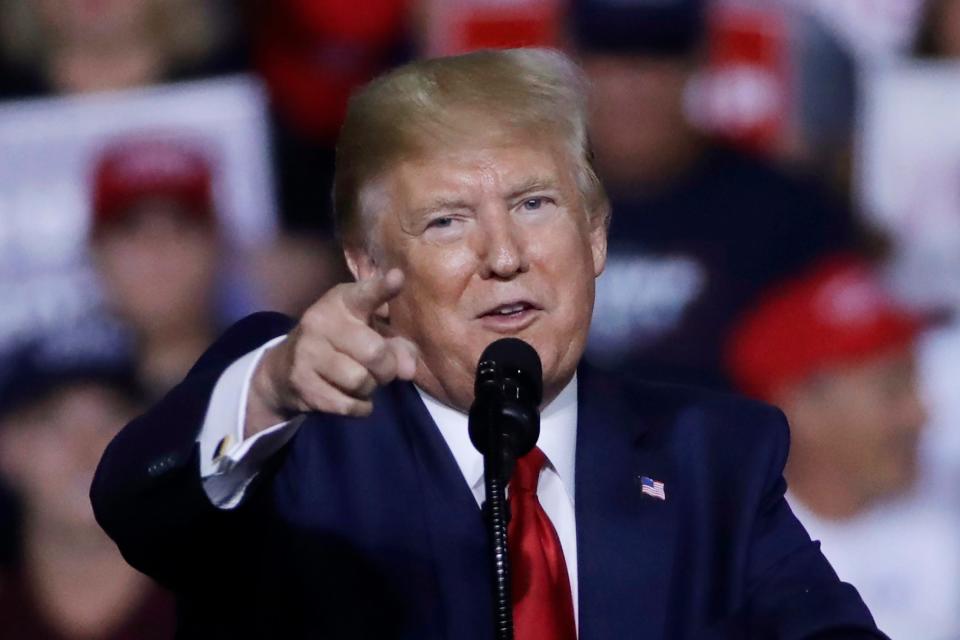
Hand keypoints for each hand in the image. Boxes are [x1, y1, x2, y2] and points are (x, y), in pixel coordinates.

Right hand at [245, 269, 417, 437]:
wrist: (284, 370)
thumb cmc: (339, 344)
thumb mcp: (367, 334)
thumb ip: (397, 346)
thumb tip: (407, 371)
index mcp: (342, 302)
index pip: (365, 294)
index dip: (382, 288)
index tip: (397, 278)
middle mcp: (321, 322)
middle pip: (375, 353)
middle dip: (387, 368)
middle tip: (380, 369)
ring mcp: (308, 353)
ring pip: (361, 381)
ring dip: (370, 388)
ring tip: (361, 381)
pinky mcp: (303, 384)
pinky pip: (348, 405)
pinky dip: (359, 407)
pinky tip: (351, 397)